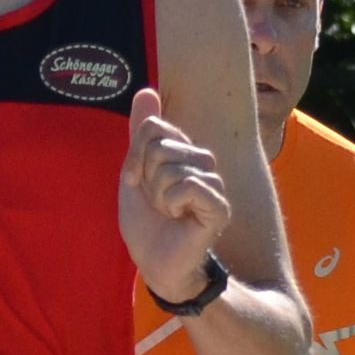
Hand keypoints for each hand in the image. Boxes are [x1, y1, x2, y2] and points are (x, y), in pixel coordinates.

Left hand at [118, 87, 233, 293]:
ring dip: (158, 193)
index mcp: (183, 151)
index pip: (153, 127)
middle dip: (145, 176)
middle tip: (155, 202)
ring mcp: (213, 182)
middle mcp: (202, 162)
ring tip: (167, 211)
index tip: (137, 181)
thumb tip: (146, 90)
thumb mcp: (134, 172)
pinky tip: (178, 217)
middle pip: (161, 145)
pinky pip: (189, 185)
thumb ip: (141, 133)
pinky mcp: (220, 205)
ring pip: (173, 166)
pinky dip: (172, 203)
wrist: (155, 263)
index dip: (135, 157)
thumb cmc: (146, 223)